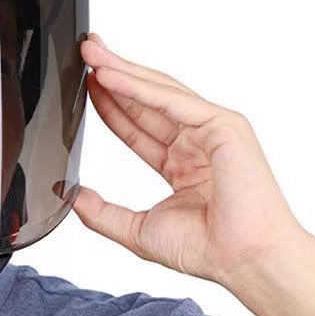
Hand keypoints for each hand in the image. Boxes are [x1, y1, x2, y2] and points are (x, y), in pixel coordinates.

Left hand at [71, 33, 307, 287]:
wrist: (244, 262)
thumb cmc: (208, 250)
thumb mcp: (137, 230)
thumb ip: (101, 213)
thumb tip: (70, 196)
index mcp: (183, 163)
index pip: (138, 125)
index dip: (111, 104)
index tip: (85, 87)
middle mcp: (197, 142)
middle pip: (146, 99)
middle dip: (113, 74)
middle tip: (85, 52)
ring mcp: (212, 130)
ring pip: (158, 92)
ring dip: (122, 70)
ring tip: (91, 53)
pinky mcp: (223, 126)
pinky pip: (171, 101)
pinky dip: (137, 87)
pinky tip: (109, 76)